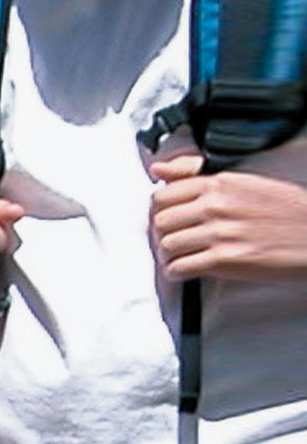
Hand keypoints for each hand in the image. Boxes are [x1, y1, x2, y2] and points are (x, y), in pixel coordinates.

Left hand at [151, 153, 306, 280]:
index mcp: (221, 182)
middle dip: (162, 234)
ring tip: (181, 257)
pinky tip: (187, 271)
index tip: (170, 219)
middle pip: (161, 221)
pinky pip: (179, 268)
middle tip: (174, 241)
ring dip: (168, 255)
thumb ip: (198, 174)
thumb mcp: (245, 181)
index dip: (162, 211)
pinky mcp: (224, 260)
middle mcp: (216, 204)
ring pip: (166, 245)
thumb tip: (157, 171)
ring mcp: (219, 232)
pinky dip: (177, 273)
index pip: (164, 194)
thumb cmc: (286, 211)